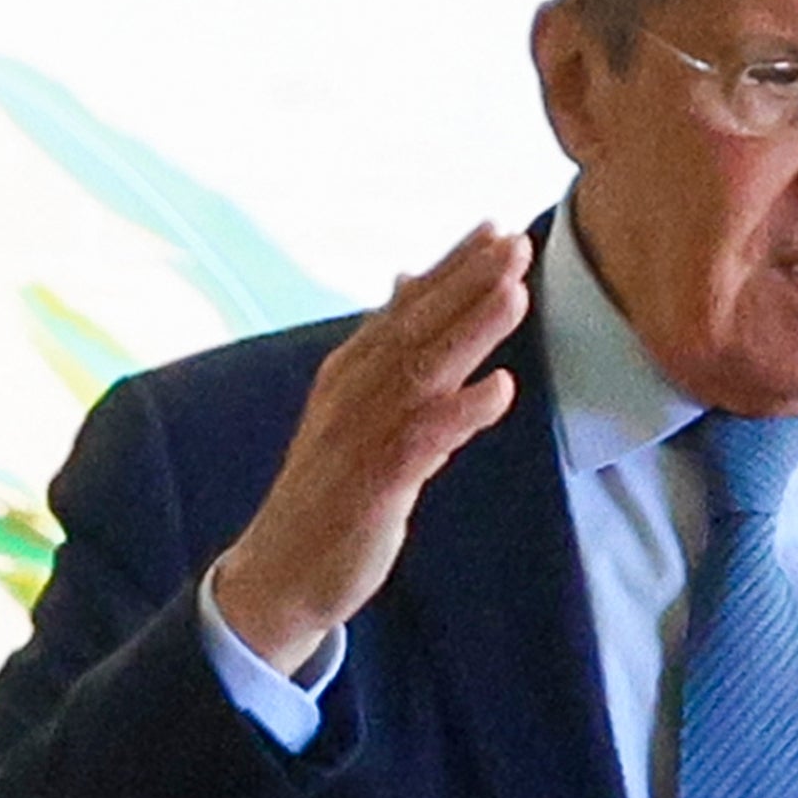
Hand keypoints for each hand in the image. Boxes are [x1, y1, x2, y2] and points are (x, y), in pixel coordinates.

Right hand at [201, 224, 532, 673]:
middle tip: (515, 242)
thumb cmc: (332, 489)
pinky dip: (461, 412)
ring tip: (515, 293)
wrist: (282, 569)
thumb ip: (388, 350)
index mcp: (351, 371)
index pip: (406, 307)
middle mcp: (353, 391)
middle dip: (467, 281)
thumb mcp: (357, 409)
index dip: (450, 266)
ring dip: (470, 329)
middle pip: (416, 324)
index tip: (494, 228)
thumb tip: (405, 283)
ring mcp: (361, 434)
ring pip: (422, 370)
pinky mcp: (374, 484)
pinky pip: (422, 440)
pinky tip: (500, 390)